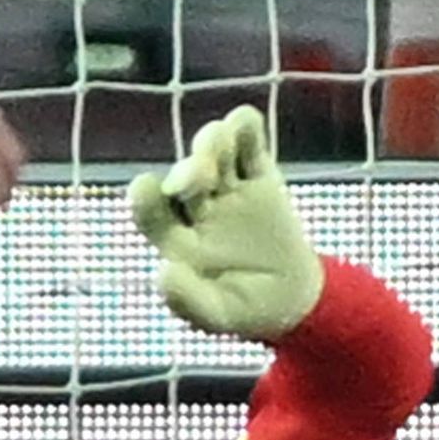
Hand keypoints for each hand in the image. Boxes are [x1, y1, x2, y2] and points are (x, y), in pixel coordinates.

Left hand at [126, 105, 323, 339]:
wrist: (295, 299)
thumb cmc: (247, 310)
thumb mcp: (219, 316)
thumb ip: (188, 302)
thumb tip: (162, 272)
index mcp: (175, 238)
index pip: (150, 211)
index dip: (144, 198)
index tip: (143, 187)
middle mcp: (194, 207)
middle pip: (183, 176)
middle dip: (189, 171)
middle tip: (200, 176)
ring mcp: (227, 188)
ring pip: (212, 152)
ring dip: (211, 142)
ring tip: (220, 143)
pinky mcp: (260, 175)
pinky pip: (249, 144)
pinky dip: (244, 127)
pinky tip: (243, 123)